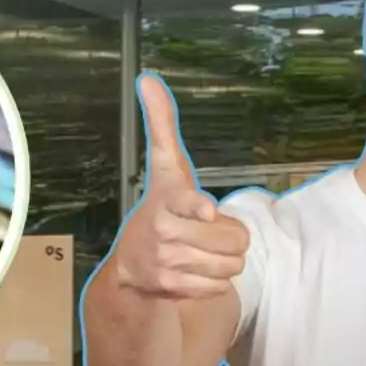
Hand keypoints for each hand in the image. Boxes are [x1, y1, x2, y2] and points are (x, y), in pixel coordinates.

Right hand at [112, 72, 249, 299]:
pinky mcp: (173, 288)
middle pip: (233, 238)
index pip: (186, 201)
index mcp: (165, 199)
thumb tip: (147, 78)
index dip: (198, 207)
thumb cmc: (160, 206)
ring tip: (203, 251)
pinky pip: (220, 286)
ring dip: (226, 261)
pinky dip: (215, 282)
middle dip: (231, 237)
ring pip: (230, 265)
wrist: (133, 263)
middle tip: (210, 232)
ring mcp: (167, 261)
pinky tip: (196, 271)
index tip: (207, 210)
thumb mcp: (165, 166)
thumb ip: (161, 124)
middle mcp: (163, 230)